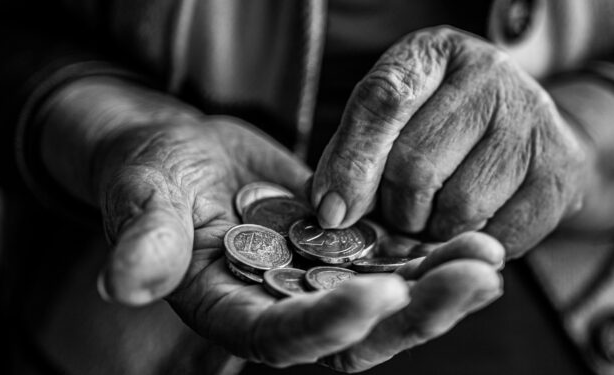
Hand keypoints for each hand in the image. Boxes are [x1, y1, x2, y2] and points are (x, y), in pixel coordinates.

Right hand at [71, 96, 503, 369]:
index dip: (329, 325)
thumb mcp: (142, 194)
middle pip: (356, 338)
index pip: (283, 339)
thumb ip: (143, 237)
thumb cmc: (154, 173)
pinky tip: (477, 241)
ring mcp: (320, 284)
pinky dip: (433, 258)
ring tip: (488, 257)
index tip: (378, 295)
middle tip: (473, 278)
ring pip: (389, 304)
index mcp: (232, 311)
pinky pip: (396, 265)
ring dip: (440, 286)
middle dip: (417, 314)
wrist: (189, 155)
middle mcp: (284, 310)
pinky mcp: (346, 255)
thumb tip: (125, 282)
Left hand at [311, 26, 590, 256]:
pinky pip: (500, 235)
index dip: (353, 164)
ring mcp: (533, 119)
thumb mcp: (394, 119)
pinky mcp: (561, 169)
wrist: (526, 129)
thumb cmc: (443, 126)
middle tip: (402, 211)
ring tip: (438, 214)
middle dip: (396, 208)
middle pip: (416, 167)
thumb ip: (356, 154)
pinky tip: (473, 223)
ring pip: (459, 207)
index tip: (333, 212)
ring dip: (435, 230)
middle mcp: (490, 75)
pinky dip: (474, 244)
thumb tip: (333, 212)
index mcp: (434, 54)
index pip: (384, 102)